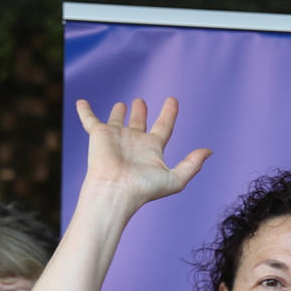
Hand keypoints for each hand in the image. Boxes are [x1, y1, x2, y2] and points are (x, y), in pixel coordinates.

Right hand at [74, 96, 210, 212]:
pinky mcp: (98, 135)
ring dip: (119, 112)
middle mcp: (134, 142)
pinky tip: (81, 101)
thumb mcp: (175, 178)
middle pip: (139, 123)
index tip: (172, 100)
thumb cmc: (144, 188)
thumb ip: (192, 164)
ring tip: (122, 104)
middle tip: (141, 101)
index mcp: (152, 149)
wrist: (116, 190)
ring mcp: (116, 137)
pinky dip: (85, 111)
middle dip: (141, 111)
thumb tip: (209, 151)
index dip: (169, 113)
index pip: (163, 127)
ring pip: (117, 120)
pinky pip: (89, 119)